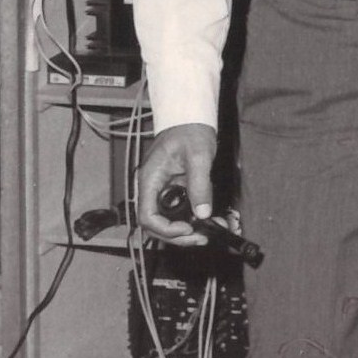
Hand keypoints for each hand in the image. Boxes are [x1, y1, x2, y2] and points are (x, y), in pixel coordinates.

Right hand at [134, 123, 218, 245]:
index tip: (187, 229)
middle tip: (202, 238)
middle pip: (156, 224)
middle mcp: (152, 189)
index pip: (147, 216)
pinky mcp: (173, 191)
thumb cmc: (190, 131)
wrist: (191, 119)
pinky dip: (193, 219)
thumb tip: (202, 213)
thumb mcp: (198, 157)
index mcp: (150, 180)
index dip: (165, 229)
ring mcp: (162, 191)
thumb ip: (199, 185)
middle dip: (179, 236)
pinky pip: (179, 211)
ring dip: (188, 230)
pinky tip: (210, 220)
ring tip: (210, 231)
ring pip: (168, 221)